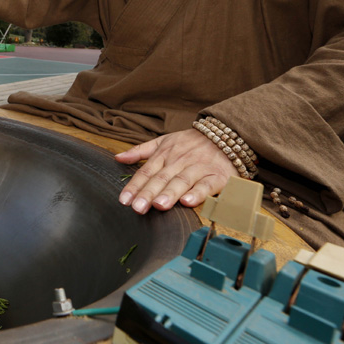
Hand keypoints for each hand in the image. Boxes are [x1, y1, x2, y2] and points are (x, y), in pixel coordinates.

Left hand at [114, 129, 235, 213]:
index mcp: (164, 154)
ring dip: (170, 193)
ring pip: (181, 181)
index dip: (135, 186)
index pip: (146, 172)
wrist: (225, 135)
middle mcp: (179, 161)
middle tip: (137, 208)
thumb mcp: (164, 141)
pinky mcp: (216, 176)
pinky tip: (188, 202)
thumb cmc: (191, 142)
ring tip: (159, 205)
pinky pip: (206, 185)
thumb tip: (118, 157)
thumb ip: (140, 151)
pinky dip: (197, 193)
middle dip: (148, 193)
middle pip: (161, 178)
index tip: (124, 200)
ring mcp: (197, 168)